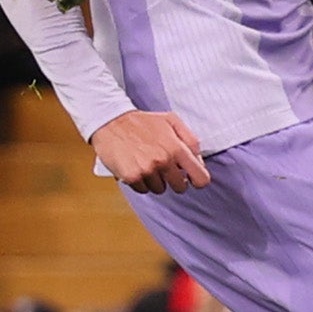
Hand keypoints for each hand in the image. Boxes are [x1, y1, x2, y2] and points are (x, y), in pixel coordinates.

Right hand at [93, 109, 212, 193]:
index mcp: (177, 148)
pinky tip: (136, 166)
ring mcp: (147, 170)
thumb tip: (199, 162)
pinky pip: (143, 190)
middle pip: (180, 187)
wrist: (111, 122)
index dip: (197, 180)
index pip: (200, 179)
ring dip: (156, 180)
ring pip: (160, 189)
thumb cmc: (143, 122)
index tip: (191, 177)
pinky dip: (140, 182)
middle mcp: (163, 161)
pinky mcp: (131, 177)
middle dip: (175, 179)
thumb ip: (191, 141)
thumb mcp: (172, 121)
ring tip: (147, 163)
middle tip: (165, 168)